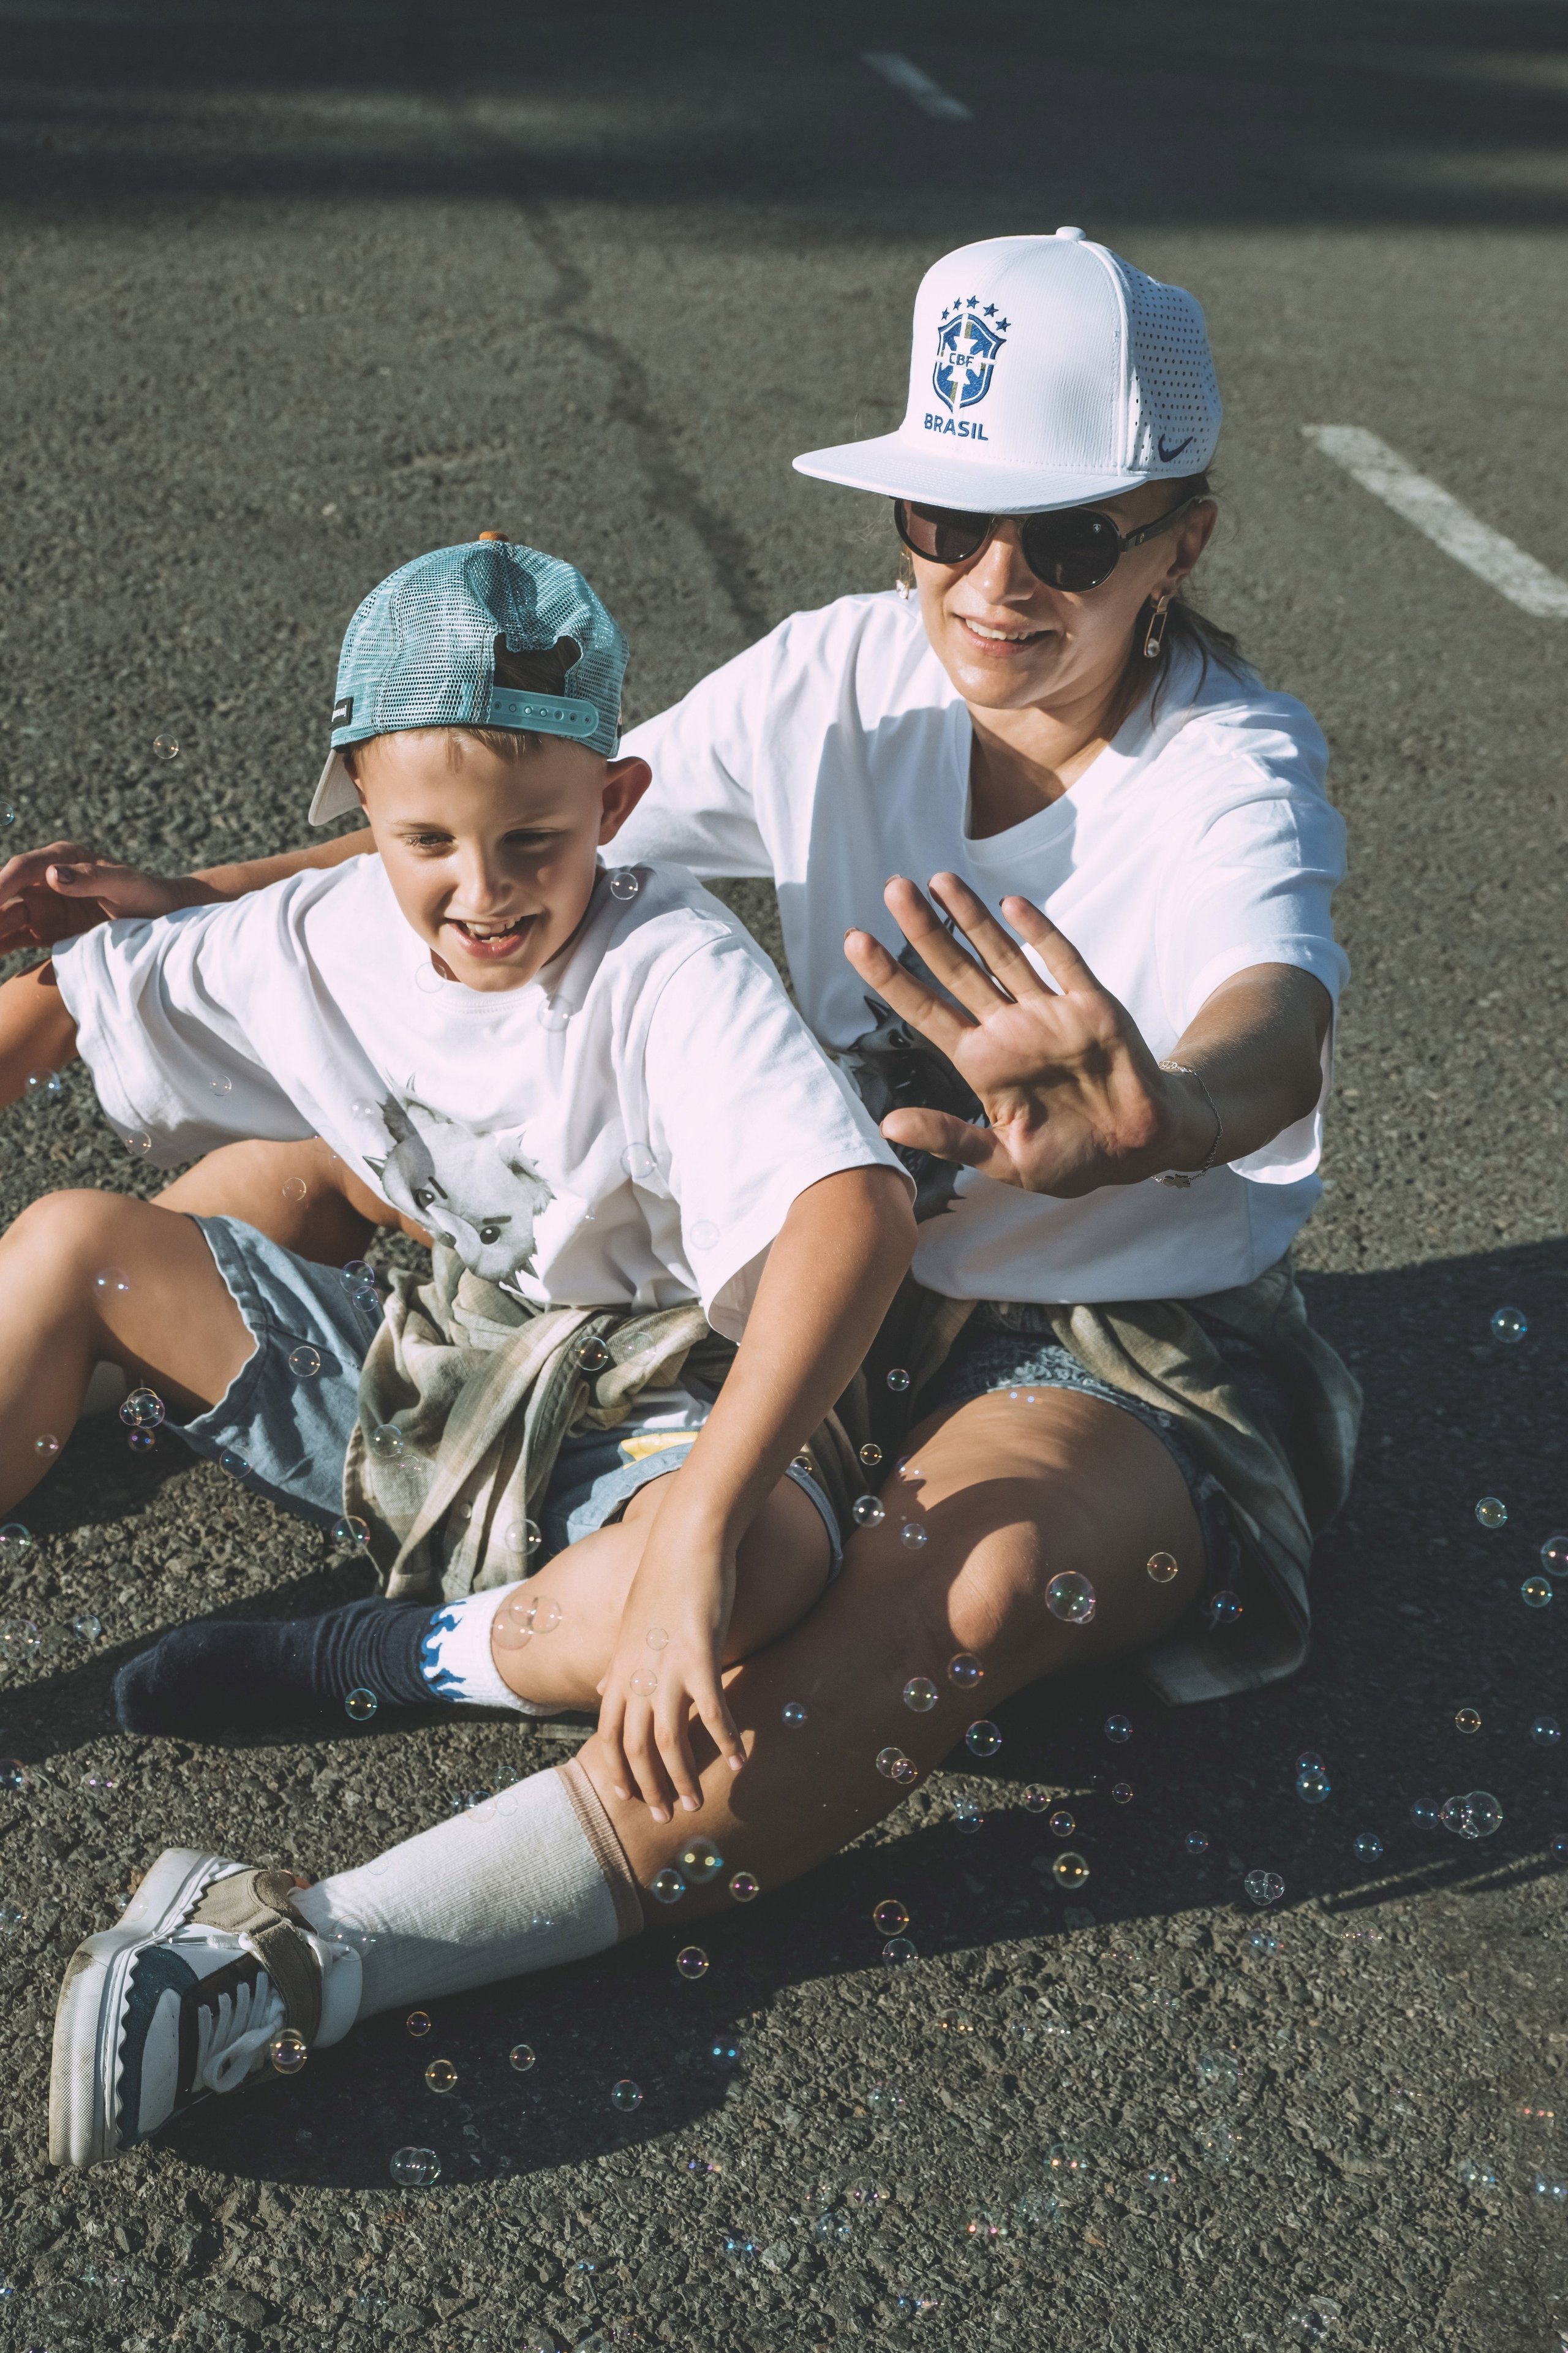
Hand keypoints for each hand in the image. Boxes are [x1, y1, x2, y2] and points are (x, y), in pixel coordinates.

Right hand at [0, 841, 215, 953]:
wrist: (162, 919)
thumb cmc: (146, 895)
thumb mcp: (125, 884)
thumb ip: (92, 878)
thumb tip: (53, 874)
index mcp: (61, 860)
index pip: (24, 869)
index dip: (3, 883)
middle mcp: (45, 880)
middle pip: (5, 891)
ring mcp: (42, 907)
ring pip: (3, 916)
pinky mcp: (44, 930)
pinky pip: (12, 937)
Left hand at [595, 1527, 745, 1821]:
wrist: (686, 1541)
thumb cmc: (665, 1579)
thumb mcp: (633, 1623)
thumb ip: (623, 1661)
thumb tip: (608, 1687)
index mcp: (621, 1667)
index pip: (608, 1732)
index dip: (615, 1768)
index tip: (625, 1796)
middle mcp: (637, 1674)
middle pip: (635, 1746)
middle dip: (649, 1785)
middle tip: (664, 1815)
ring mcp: (667, 1668)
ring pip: (668, 1739)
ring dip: (682, 1776)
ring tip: (695, 1802)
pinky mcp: (700, 1657)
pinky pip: (712, 1712)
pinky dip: (726, 1740)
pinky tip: (741, 1761)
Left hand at [843, 873, 1209, 1195]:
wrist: (1139, 1152)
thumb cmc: (1069, 1160)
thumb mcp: (1004, 1159)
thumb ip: (950, 1138)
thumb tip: (887, 1125)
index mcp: (982, 1063)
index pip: (926, 1010)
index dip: (891, 977)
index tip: (855, 940)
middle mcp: (1008, 1030)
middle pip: (956, 970)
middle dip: (925, 930)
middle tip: (893, 888)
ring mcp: (1049, 1014)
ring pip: (1001, 955)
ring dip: (972, 918)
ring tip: (939, 880)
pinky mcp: (1091, 1008)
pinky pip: (1062, 962)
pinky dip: (1039, 933)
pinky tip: (1010, 905)